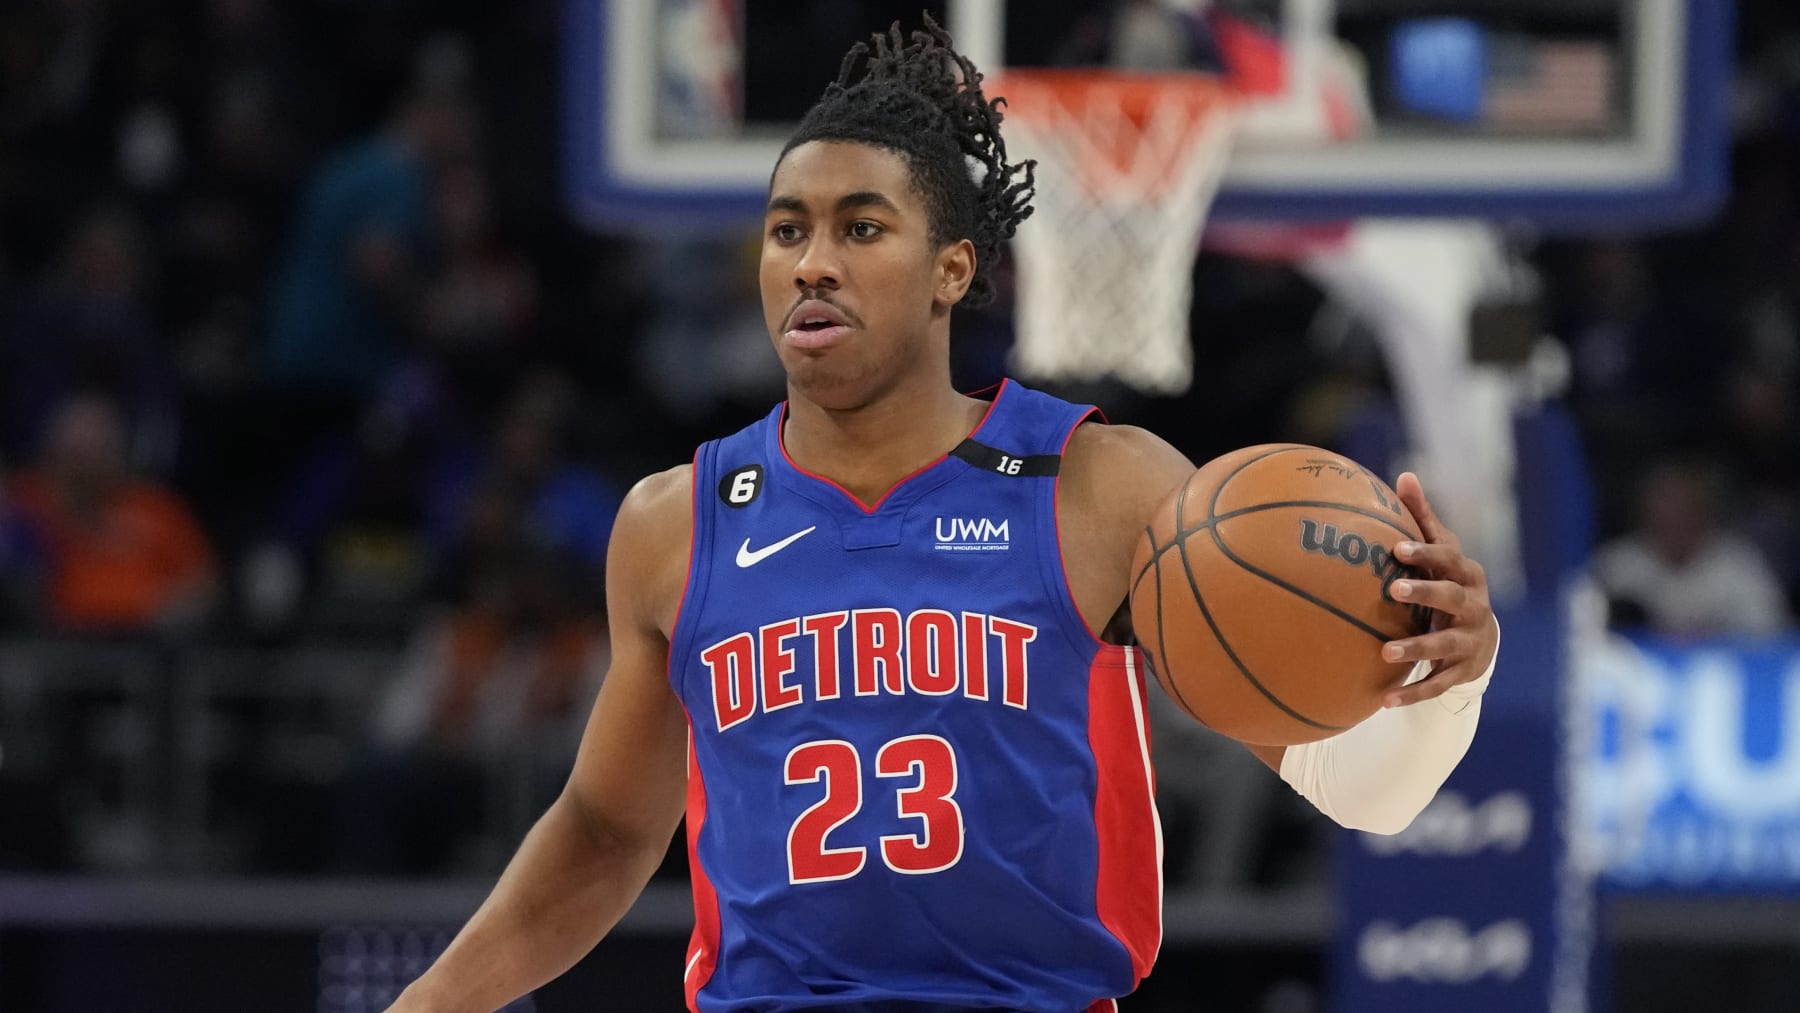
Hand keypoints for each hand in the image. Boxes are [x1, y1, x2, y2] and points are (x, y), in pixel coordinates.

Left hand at [1378, 472, 1498, 707]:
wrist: (1481, 638)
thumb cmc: (1448, 582)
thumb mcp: (1441, 552)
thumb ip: (1422, 518)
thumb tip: (1404, 474)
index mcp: (1466, 574)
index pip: (1449, 559)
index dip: (1425, 554)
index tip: (1396, 549)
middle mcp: (1474, 606)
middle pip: (1453, 598)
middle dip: (1426, 594)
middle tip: (1393, 592)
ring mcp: (1470, 640)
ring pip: (1445, 645)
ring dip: (1416, 648)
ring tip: (1385, 653)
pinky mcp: (1462, 671)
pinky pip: (1437, 683)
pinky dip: (1412, 694)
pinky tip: (1383, 702)